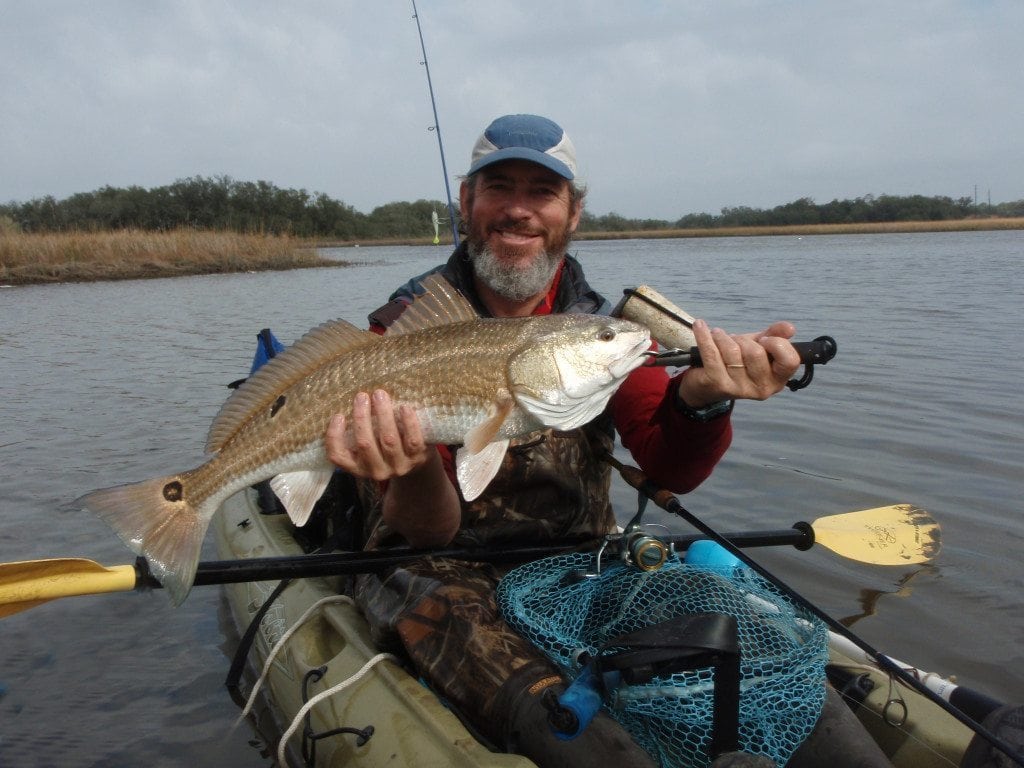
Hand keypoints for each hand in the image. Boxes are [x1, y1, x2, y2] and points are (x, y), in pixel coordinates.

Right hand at [325, 389, 433, 480]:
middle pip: (365, 444)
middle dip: (362, 417)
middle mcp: (377, 470)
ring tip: (379, 395)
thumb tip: (353, 401)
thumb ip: (360, 431)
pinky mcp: (418, 458)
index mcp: (358, 467)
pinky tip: (404, 407)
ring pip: (388, 440)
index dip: (335, 436)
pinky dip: (408, 422)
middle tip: (362, 396)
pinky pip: (412, 440)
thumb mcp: (370, 445)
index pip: (338, 457)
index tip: (338, 415)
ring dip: (383, 414)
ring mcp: (398, 466)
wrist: (418, 463)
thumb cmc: (385, 447)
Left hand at [676, 318, 800, 406]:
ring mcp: (739, 389)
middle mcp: (762, 388)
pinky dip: (704, 336)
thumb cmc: (738, 363)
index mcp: (778, 379)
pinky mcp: (717, 384)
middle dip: (742, 339)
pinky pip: (711, 353)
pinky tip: (700, 326)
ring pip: (732, 350)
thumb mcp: (759, 348)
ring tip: (717, 335)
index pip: (790, 360)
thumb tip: (789, 328)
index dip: (777, 344)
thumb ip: (775, 336)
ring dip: (722, 337)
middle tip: (734, 340)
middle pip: (756, 352)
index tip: (764, 339)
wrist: (706, 386)